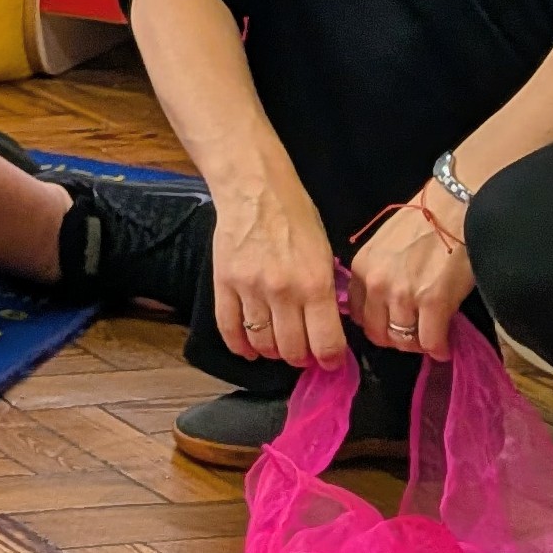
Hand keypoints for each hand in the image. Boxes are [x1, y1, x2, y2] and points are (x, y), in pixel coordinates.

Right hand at [211, 189, 343, 367]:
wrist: (255, 191)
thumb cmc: (296, 218)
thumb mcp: (324, 254)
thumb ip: (324, 293)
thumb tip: (325, 327)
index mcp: (315, 284)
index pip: (325, 342)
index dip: (329, 360)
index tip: (328, 361)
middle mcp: (283, 292)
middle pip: (291, 348)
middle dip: (300, 358)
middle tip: (302, 353)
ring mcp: (250, 289)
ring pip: (261, 342)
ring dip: (271, 352)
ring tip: (276, 347)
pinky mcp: (223, 284)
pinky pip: (229, 327)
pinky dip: (239, 345)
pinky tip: (248, 349)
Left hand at [347, 186, 473, 360]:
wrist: (454, 210)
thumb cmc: (423, 224)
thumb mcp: (383, 247)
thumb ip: (377, 274)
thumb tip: (383, 303)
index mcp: (361, 269)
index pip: (357, 315)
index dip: (376, 324)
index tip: (390, 325)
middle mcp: (376, 284)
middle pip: (377, 333)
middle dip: (394, 340)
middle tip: (412, 336)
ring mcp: (403, 295)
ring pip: (403, 340)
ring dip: (418, 344)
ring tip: (429, 339)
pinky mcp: (434, 302)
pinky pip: (430, 341)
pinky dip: (438, 349)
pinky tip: (444, 346)